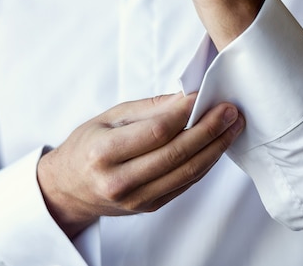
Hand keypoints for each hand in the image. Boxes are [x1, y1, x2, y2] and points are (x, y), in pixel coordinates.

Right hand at [37, 93, 243, 237]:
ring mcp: (136, 199)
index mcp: (104, 152)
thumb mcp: (109, 117)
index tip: (204, 95)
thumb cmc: (88, 146)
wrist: (69, 188)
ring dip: (216, 147)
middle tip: (230, 111)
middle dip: (210, 129)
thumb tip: (186, 98)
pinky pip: (186, 183)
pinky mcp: (150, 206)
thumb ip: (149, 108)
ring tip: (233, 126)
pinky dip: (206, 162)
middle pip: (177, 153)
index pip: (157, 131)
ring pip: (187, 171)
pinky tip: (217, 145)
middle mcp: (120, 180)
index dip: (185, 112)